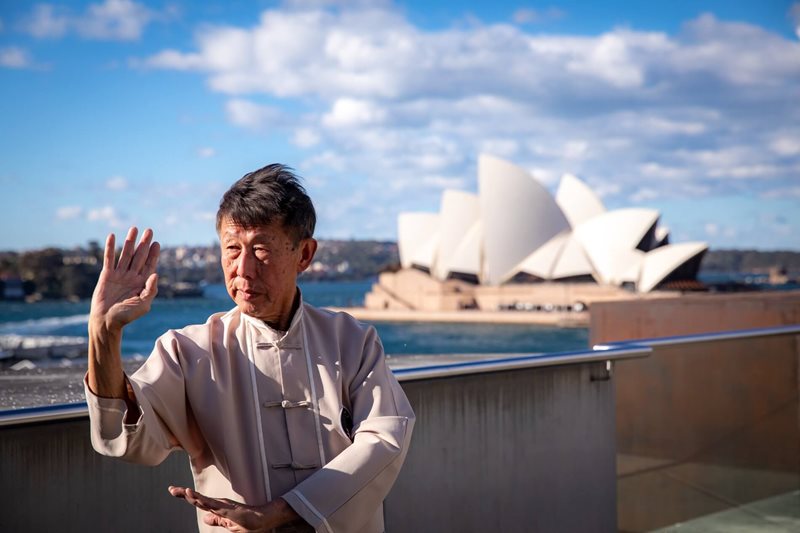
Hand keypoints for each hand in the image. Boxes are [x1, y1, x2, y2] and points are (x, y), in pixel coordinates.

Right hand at [90, 227, 159, 330]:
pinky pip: (109, 258)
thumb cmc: (126, 316)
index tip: (157, 243)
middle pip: (139, 256)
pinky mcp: (107, 275)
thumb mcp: (143, 305)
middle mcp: (132, 276)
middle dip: (144, 244)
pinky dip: (110, 247)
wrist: (106, 322)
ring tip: (134, 229)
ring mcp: (119, 274)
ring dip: (130, 242)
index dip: (153, 254)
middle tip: (149, 231)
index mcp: (142, 283)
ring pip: (125, 254)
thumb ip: (151, 290)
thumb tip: (155, 274)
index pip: (149, 265)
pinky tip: (112, 236)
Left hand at [168, 486, 300, 531]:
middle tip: (171, 488)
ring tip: (180, 491)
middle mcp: (219, 504)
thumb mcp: (230, 525)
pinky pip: (212, 505)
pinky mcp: (228, 509)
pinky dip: (202, 500)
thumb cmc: (250, 523)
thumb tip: (205, 518)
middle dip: (184, 494)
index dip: (187, 496)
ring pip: (203, 500)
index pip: (199, 501)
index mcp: (218, 507)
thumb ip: (217, 521)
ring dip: (191, 496)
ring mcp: (223, 506)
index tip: (175, 490)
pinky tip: (194, 496)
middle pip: (198, 499)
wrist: (264, 520)